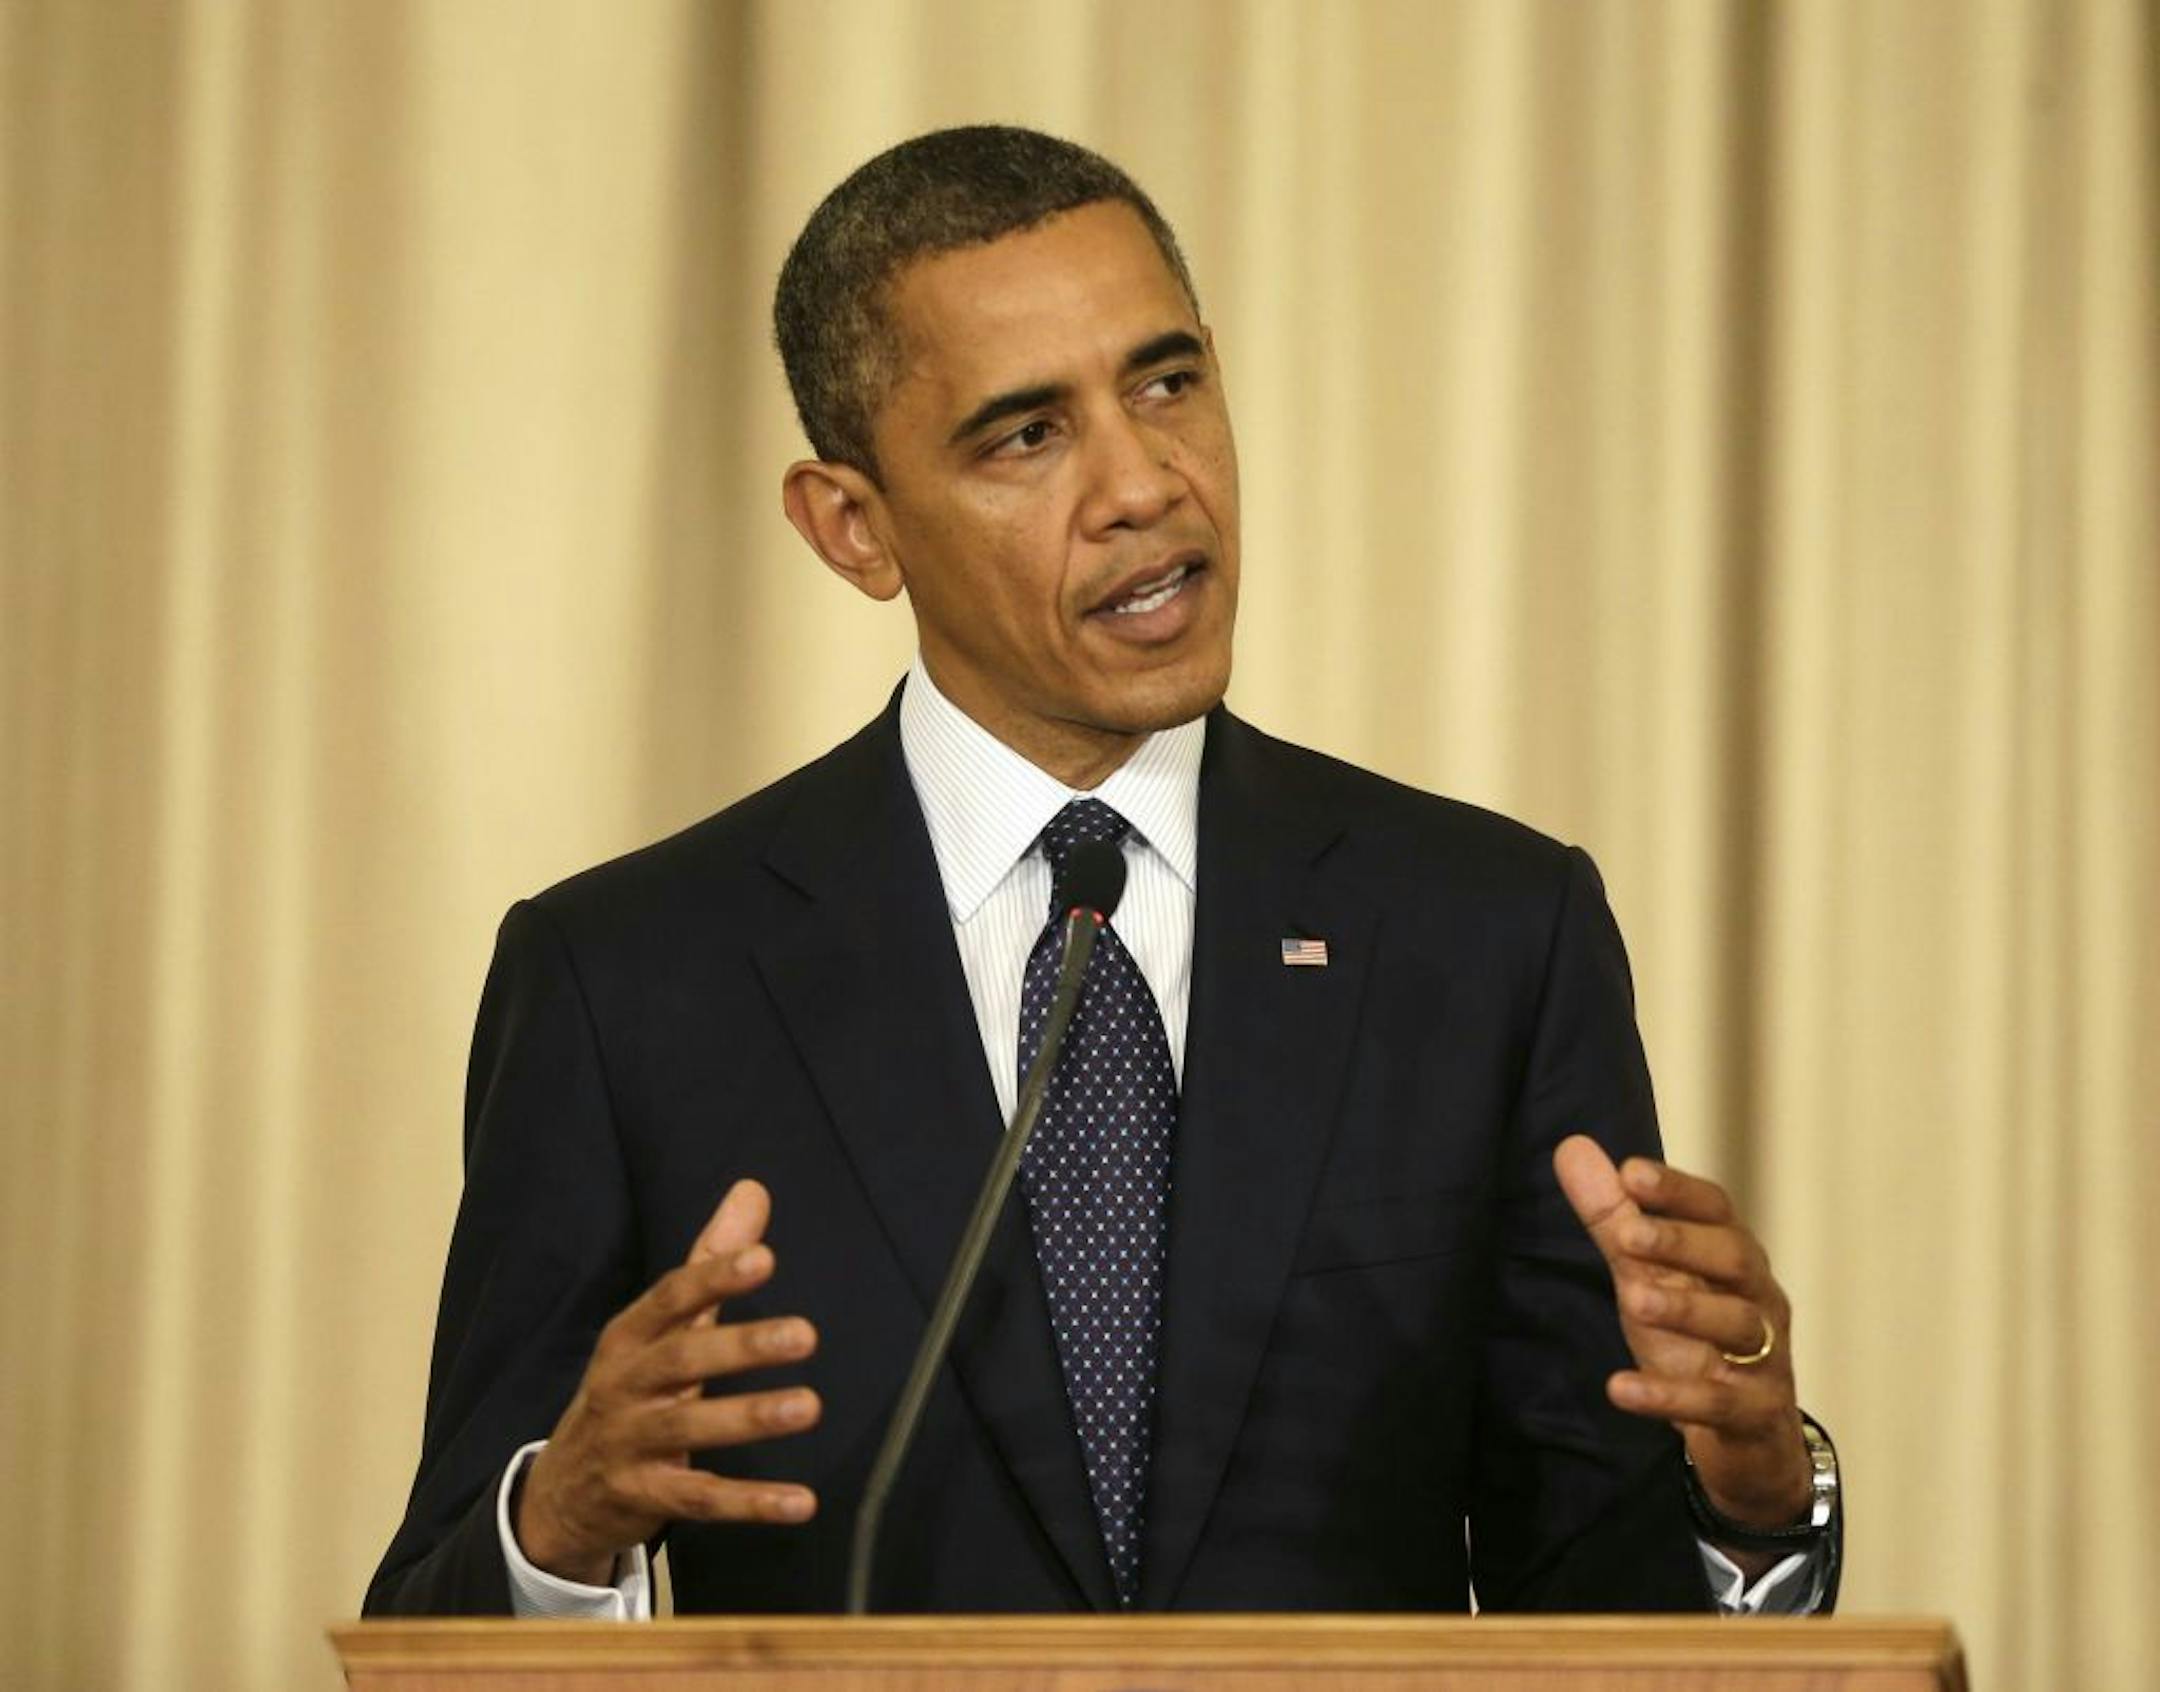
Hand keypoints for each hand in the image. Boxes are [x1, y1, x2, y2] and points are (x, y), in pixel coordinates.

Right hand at [515, 1179, 821, 1584]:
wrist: (564, 1491)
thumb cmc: (631, 1390)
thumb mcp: (660, 1328)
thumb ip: (709, 1262)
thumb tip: (753, 1190)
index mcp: (629, 1337)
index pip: (670, 1298)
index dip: (714, 1278)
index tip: (765, 1259)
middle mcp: (623, 1386)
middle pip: (681, 1360)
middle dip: (742, 1347)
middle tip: (805, 1334)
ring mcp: (629, 1444)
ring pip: (689, 1428)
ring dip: (750, 1418)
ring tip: (810, 1406)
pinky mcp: (645, 1498)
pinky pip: (701, 1499)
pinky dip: (751, 1503)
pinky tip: (801, 1502)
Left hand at [1553, 1135, 1811, 1544]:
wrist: (1744, 1439)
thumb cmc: (1695, 1338)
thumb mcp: (1649, 1275)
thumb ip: (1613, 1217)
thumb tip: (1572, 1145)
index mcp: (1732, 1257)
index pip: (1716, 1210)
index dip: (1678, 1190)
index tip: (1632, 1173)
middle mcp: (1757, 1298)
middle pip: (1735, 1258)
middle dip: (1684, 1243)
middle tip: (1630, 1237)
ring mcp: (1764, 1357)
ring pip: (1739, 1324)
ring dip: (1687, 1310)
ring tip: (1635, 1300)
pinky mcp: (1754, 1413)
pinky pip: (1717, 1402)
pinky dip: (1670, 1396)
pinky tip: (1621, 1389)